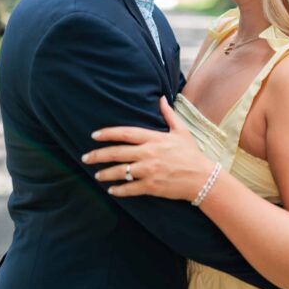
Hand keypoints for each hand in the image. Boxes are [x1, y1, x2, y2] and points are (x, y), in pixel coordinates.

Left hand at [82, 97, 214, 200]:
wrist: (202, 177)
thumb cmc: (190, 153)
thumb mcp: (181, 131)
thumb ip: (168, 114)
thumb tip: (161, 98)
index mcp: (154, 138)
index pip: (125, 133)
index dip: (108, 133)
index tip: (94, 135)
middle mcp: (148, 153)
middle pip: (117, 152)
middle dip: (99, 155)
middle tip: (86, 158)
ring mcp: (149, 170)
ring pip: (120, 171)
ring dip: (106, 173)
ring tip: (97, 175)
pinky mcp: (151, 186)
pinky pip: (130, 188)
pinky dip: (119, 190)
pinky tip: (111, 190)